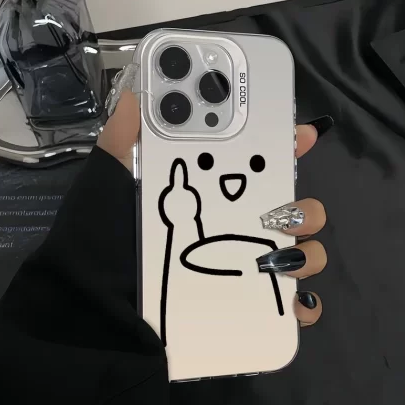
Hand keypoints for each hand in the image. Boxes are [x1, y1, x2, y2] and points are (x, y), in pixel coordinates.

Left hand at [98, 91, 331, 327]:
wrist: (98, 305)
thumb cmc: (103, 242)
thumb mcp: (109, 186)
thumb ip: (120, 143)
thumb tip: (135, 98)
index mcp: (209, 197)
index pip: (255, 168)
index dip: (283, 146)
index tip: (301, 134)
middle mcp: (232, 229)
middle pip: (290, 211)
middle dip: (303, 206)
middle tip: (283, 210)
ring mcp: (242, 268)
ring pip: (300, 253)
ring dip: (306, 252)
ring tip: (280, 255)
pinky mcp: (245, 305)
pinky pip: (289, 305)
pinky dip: (302, 305)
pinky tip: (293, 301)